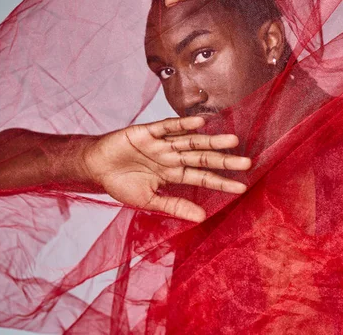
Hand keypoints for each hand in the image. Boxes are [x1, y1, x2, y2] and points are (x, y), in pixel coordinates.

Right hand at [82, 116, 250, 221]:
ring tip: (232, 140)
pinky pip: (167, 127)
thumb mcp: (149, 200)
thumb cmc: (121, 183)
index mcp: (174, 173)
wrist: (95, 166)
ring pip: (191, 141)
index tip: (243, 187)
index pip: (203, 177)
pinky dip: (183, 125)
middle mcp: (172, 156)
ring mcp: (162, 143)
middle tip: (248, 162)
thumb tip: (202, 217)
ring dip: (211, 141)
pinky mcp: (147, 132)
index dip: (222, 182)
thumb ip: (175, 206)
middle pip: (203, 158)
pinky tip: (200, 123)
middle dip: (224, 160)